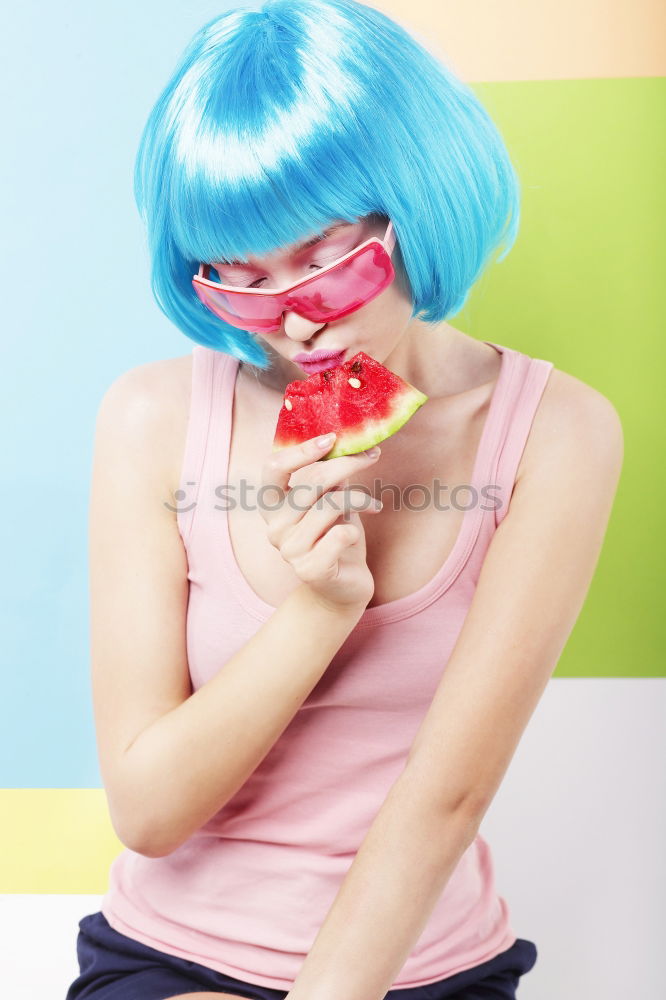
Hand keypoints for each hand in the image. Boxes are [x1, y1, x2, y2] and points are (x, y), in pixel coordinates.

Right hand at [260, 433, 382, 612]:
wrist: (343, 588)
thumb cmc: (335, 538)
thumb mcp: (329, 502)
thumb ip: (327, 479)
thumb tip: (344, 443)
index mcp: (272, 507)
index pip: (273, 468)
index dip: (301, 451)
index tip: (331, 439)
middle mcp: (274, 528)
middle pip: (311, 482)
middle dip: (347, 464)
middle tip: (373, 455)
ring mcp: (289, 550)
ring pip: (331, 505)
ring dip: (360, 499)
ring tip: (372, 503)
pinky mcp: (310, 570)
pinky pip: (341, 534)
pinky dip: (356, 529)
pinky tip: (358, 533)